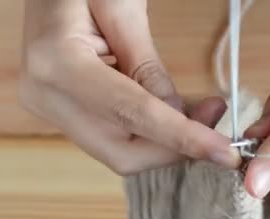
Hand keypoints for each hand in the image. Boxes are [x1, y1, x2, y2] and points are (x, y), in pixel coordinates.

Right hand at [18, 0, 239, 174]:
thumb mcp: (123, 7)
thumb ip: (148, 66)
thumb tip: (178, 115)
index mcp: (58, 62)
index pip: (131, 114)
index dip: (182, 137)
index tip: (223, 152)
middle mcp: (46, 96)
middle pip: (122, 154)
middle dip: (175, 148)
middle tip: (214, 116)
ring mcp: (50, 107)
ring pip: (119, 152)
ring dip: (166, 141)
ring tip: (200, 109)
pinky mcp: (60, 111)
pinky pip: (112, 137)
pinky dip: (149, 133)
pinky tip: (172, 111)